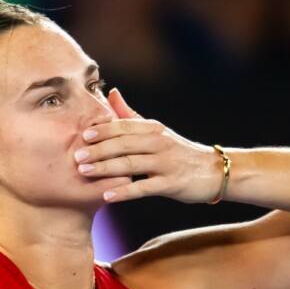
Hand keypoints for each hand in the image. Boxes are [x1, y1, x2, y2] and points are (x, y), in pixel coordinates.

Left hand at [74, 88, 225, 203]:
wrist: (213, 172)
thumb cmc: (178, 152)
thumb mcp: (156, 130)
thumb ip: (130, 114)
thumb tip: (110, 92)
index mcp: (153, 129)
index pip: (124, 126)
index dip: (102, 131)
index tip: (81, 135)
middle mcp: (159, 142)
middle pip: (124, 144)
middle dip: (98, 150)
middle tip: (76, 156)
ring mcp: (166, 163)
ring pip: (131, 164)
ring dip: (105, 168)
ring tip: (85, 173)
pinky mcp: (171, 183)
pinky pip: (143, 188)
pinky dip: (124, 192)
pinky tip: (107, 196)